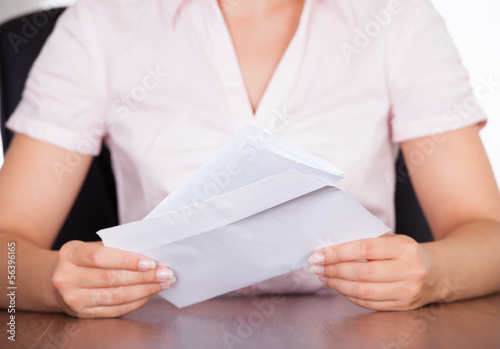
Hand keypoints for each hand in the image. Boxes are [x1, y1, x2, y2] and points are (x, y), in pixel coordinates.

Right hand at [51, 240, 174, 317]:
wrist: (58, 279)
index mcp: (70, 254)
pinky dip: (135, 302)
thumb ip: (115, 247)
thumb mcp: (90, 246)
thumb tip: (149, 252)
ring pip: (115, 296)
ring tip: (162, 283)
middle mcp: (67, 278)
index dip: (127, 260)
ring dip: (144, 290)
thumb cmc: (83, 259)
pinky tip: (149, 294)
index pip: (100, 256)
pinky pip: (115, 310)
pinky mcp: (82, 314)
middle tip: (165, 273)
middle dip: (143, 277)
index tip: (150, 262)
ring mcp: (73, 299)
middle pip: (111, 278)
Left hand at [309, 234, 435, 310]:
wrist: (436, 272)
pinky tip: (339, 287)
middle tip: (317, 267)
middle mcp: (408, 270)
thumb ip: (366, 241)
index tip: (319, 254)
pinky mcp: (402, 306)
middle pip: (362, 273)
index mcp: (404, 247)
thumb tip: (331, 248)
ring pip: (364, 291)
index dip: (339, 252)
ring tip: (324, 277)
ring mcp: (407, 291)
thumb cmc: (405, 252)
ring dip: (338, 285)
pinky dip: (349, 296)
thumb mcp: (392, 240)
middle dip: (334, 270)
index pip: (365, 249)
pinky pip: (369, 303)